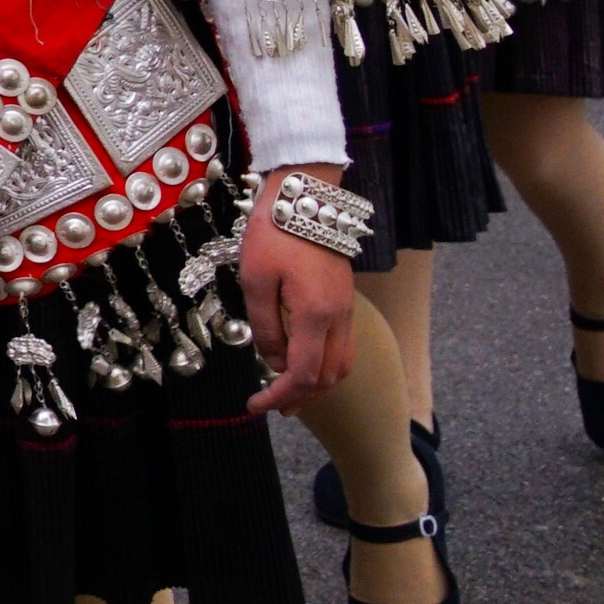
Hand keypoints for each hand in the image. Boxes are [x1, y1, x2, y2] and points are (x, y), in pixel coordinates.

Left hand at [236, 191, 359, 415]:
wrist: (308, 197)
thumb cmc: (277, 233)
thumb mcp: (256, 280)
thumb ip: (265, 326)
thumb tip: (272, 361)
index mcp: (316, 315)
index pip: (304, 375)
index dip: (280, 396)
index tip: (256, 406)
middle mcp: (339, 318)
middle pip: (329, 376)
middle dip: (301, 397)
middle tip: (272, 406)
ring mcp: (346, 309)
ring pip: (342, 363)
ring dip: (317, 383)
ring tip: (289, 392)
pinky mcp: (344, 299)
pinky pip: (342, 345)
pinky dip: (325, 363)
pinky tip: (302, 361)